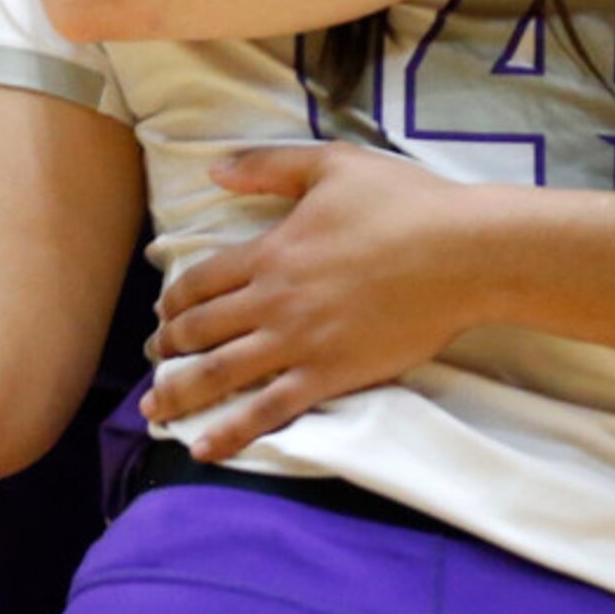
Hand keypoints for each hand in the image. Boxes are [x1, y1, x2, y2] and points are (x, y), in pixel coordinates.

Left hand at [143, 144, 478, 459]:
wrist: (460, 253)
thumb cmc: (402, 203)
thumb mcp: (332, 165)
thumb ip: (269, 166)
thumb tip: (214, 170)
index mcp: (271, 252)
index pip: (200, 281)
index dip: (172, 300)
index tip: (163, 314)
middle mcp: (273, 302)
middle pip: (199, 331)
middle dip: (167, 348)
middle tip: (155, 359)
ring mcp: (298, 343)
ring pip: (219, 375)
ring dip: (178, 395)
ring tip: (154, 411)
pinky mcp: (328, 375)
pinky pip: (267, 411)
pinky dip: (230, 433)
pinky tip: (203, 448)